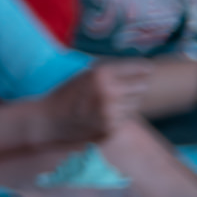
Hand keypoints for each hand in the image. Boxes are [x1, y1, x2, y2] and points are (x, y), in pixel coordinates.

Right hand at [39, 61, 153, 145]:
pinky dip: (119, 114)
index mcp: (101, 74)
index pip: (138, 67)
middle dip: (137, 84)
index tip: (148, 68)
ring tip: (111, 100)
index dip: (143, 67)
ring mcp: (111, 113)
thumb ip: (110, 72)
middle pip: (142, 86)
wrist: (48, 121)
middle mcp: (109, 92)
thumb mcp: (85, 75)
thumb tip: (142, 68)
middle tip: (129, 84)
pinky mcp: (111, 129)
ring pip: (136, 103)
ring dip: (129, 100)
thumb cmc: (65, 94)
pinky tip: (105, 112)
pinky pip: (126, 117)